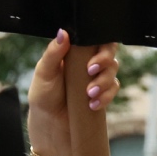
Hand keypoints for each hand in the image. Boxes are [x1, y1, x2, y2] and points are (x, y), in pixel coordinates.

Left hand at [27, 32, 120, 155]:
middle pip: (109, 51)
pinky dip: (106, 96)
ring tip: (89, 93)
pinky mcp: (102, 92)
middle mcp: (88, 61)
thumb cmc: (43, 95)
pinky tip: (93, 104)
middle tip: (90, 71)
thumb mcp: (44, 72)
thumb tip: (62, 33)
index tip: (89, 56)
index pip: (94, 38)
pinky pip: (113, 89)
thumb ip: (53, 53)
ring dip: (103, 81)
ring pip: (112, 70)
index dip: (99, 42)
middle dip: (104, 60)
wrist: (49, 123)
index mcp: (74, 51)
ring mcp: (96, 76)